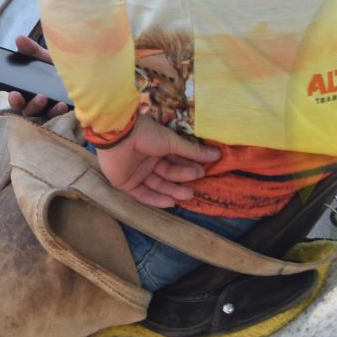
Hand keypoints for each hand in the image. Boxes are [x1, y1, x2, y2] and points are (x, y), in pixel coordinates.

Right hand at [5, 34, 70, 118]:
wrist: (83, 73)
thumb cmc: (58, 68)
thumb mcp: (45, 58)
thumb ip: (32, 50)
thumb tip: (19, 38)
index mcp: (28, 91)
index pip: (17, 98)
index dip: (14, 98)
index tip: (14, 94)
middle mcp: (36, 104)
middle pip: (26, 110)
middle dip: (28, 105)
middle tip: (36, 97)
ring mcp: (49, 111)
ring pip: (41, 116)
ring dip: (42, 108)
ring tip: (49, 100)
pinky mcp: (62, 116)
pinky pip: (57, 119)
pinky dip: (58, 113)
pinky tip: (63, 105)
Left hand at [97, 116, 219, 207]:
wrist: (119, 135)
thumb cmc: (147, 134)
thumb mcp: (172, 142)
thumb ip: (192, 151)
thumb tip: (217, 155)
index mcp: (158, 147)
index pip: (177, 160)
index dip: (190, 165)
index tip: (205, 170)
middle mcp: (147, 160)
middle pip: (168, 173)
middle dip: (184, 177)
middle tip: (198, 179)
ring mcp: (136, 172)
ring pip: (158, 185)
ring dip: (173, 190)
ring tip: (188, 194)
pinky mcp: (125, 183)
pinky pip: (143, 194)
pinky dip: (156, 199)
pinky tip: (171, 202)